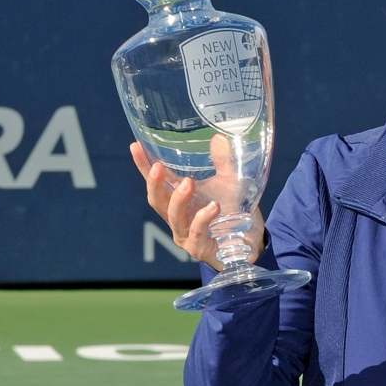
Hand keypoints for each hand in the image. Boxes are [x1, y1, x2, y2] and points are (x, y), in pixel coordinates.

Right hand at [131, 137, 265, 269]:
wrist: (251, 242)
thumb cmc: (234, 212)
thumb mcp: (230, 183)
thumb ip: (223, 162)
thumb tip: (219, 138)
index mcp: (178, 200)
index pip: (156, 182)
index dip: (143, 166)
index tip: (135, 146)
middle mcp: (177, 218)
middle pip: (157, 201)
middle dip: (154, 184)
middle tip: (158, 167)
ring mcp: (185, 235)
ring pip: (174, 217)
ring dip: (178, 200)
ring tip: (189, 183)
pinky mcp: (199, 248)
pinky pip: (197, 232)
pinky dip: (203, 218)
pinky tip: (213, 207)